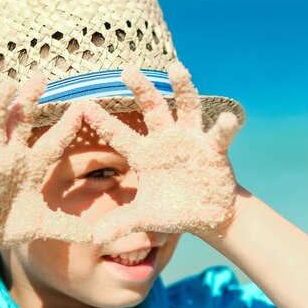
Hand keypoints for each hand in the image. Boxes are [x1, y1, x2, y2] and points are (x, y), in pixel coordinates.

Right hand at [0, 72, 92, 263]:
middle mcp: (13, 157)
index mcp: (32, 165)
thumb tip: (96, 237)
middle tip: (41, 75)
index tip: (83, 106)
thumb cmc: (10, 223)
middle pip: (22, 122)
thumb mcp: (44, 225)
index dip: (68, 125)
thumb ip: (68, 227)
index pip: (54, 141)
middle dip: (30, 99)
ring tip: (6, 85)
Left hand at [77, 61, 242, 243]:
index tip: (81, 103)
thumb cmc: (173, 210)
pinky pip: (219, 135)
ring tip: (177, 69)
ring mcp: (190, 140)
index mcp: (144, 154)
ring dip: (182, 88)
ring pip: (185, 108)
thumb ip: (120, 222)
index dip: (101, 121)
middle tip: (127, 71)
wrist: (206, 214)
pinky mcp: (213, 149)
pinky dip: (224, 126)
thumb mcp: (145, 217)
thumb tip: (92, 237)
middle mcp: (166, 139)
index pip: (119, 135)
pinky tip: (226, 119)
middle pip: (152, 108)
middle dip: (141, 89)